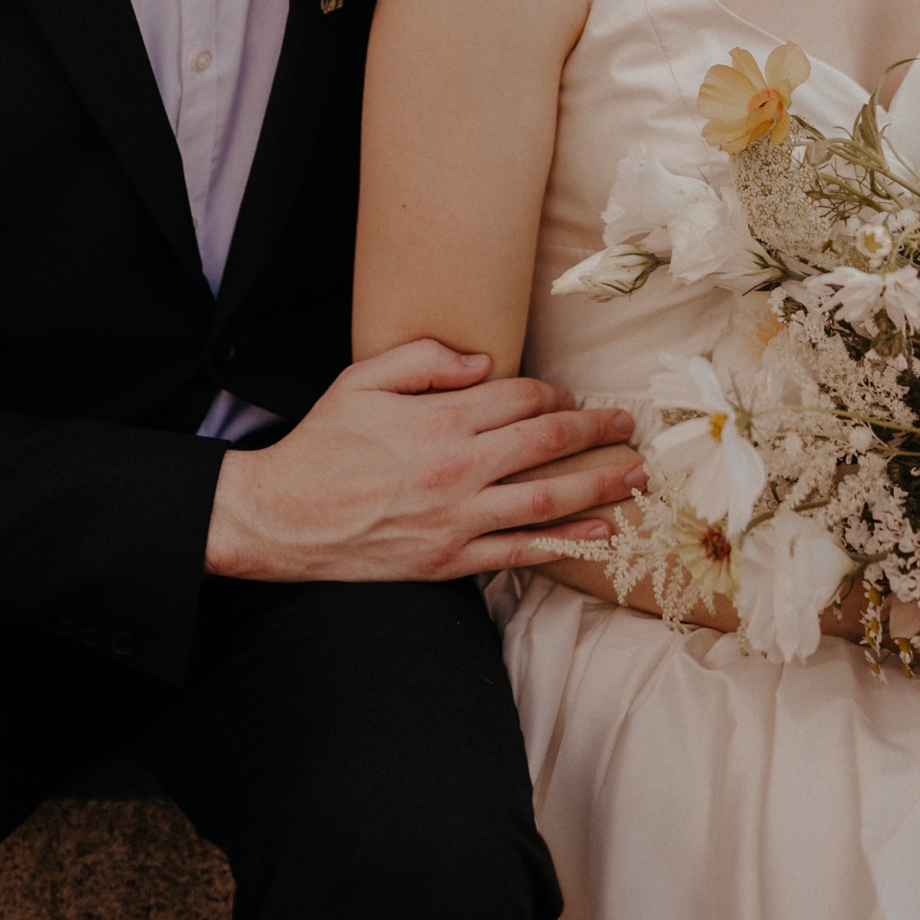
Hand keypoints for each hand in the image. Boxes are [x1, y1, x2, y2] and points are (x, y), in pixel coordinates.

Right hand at [204, 339, 646, 583]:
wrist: (283, 518)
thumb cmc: (323, 442)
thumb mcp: (362, 378)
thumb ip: (424, 359)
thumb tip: (484, 361)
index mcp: (439, 419)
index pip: (519, 399)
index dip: (555, 395)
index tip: (572, 397)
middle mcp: (458, 468)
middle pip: (546, 444)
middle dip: (596, 432)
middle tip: (630, 426)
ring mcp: (457, 519)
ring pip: (547, 500)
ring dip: (599, 486)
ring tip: (636, 476)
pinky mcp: (450, 560)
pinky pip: (520, 551)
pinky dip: (566, 543)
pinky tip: (601, 533)